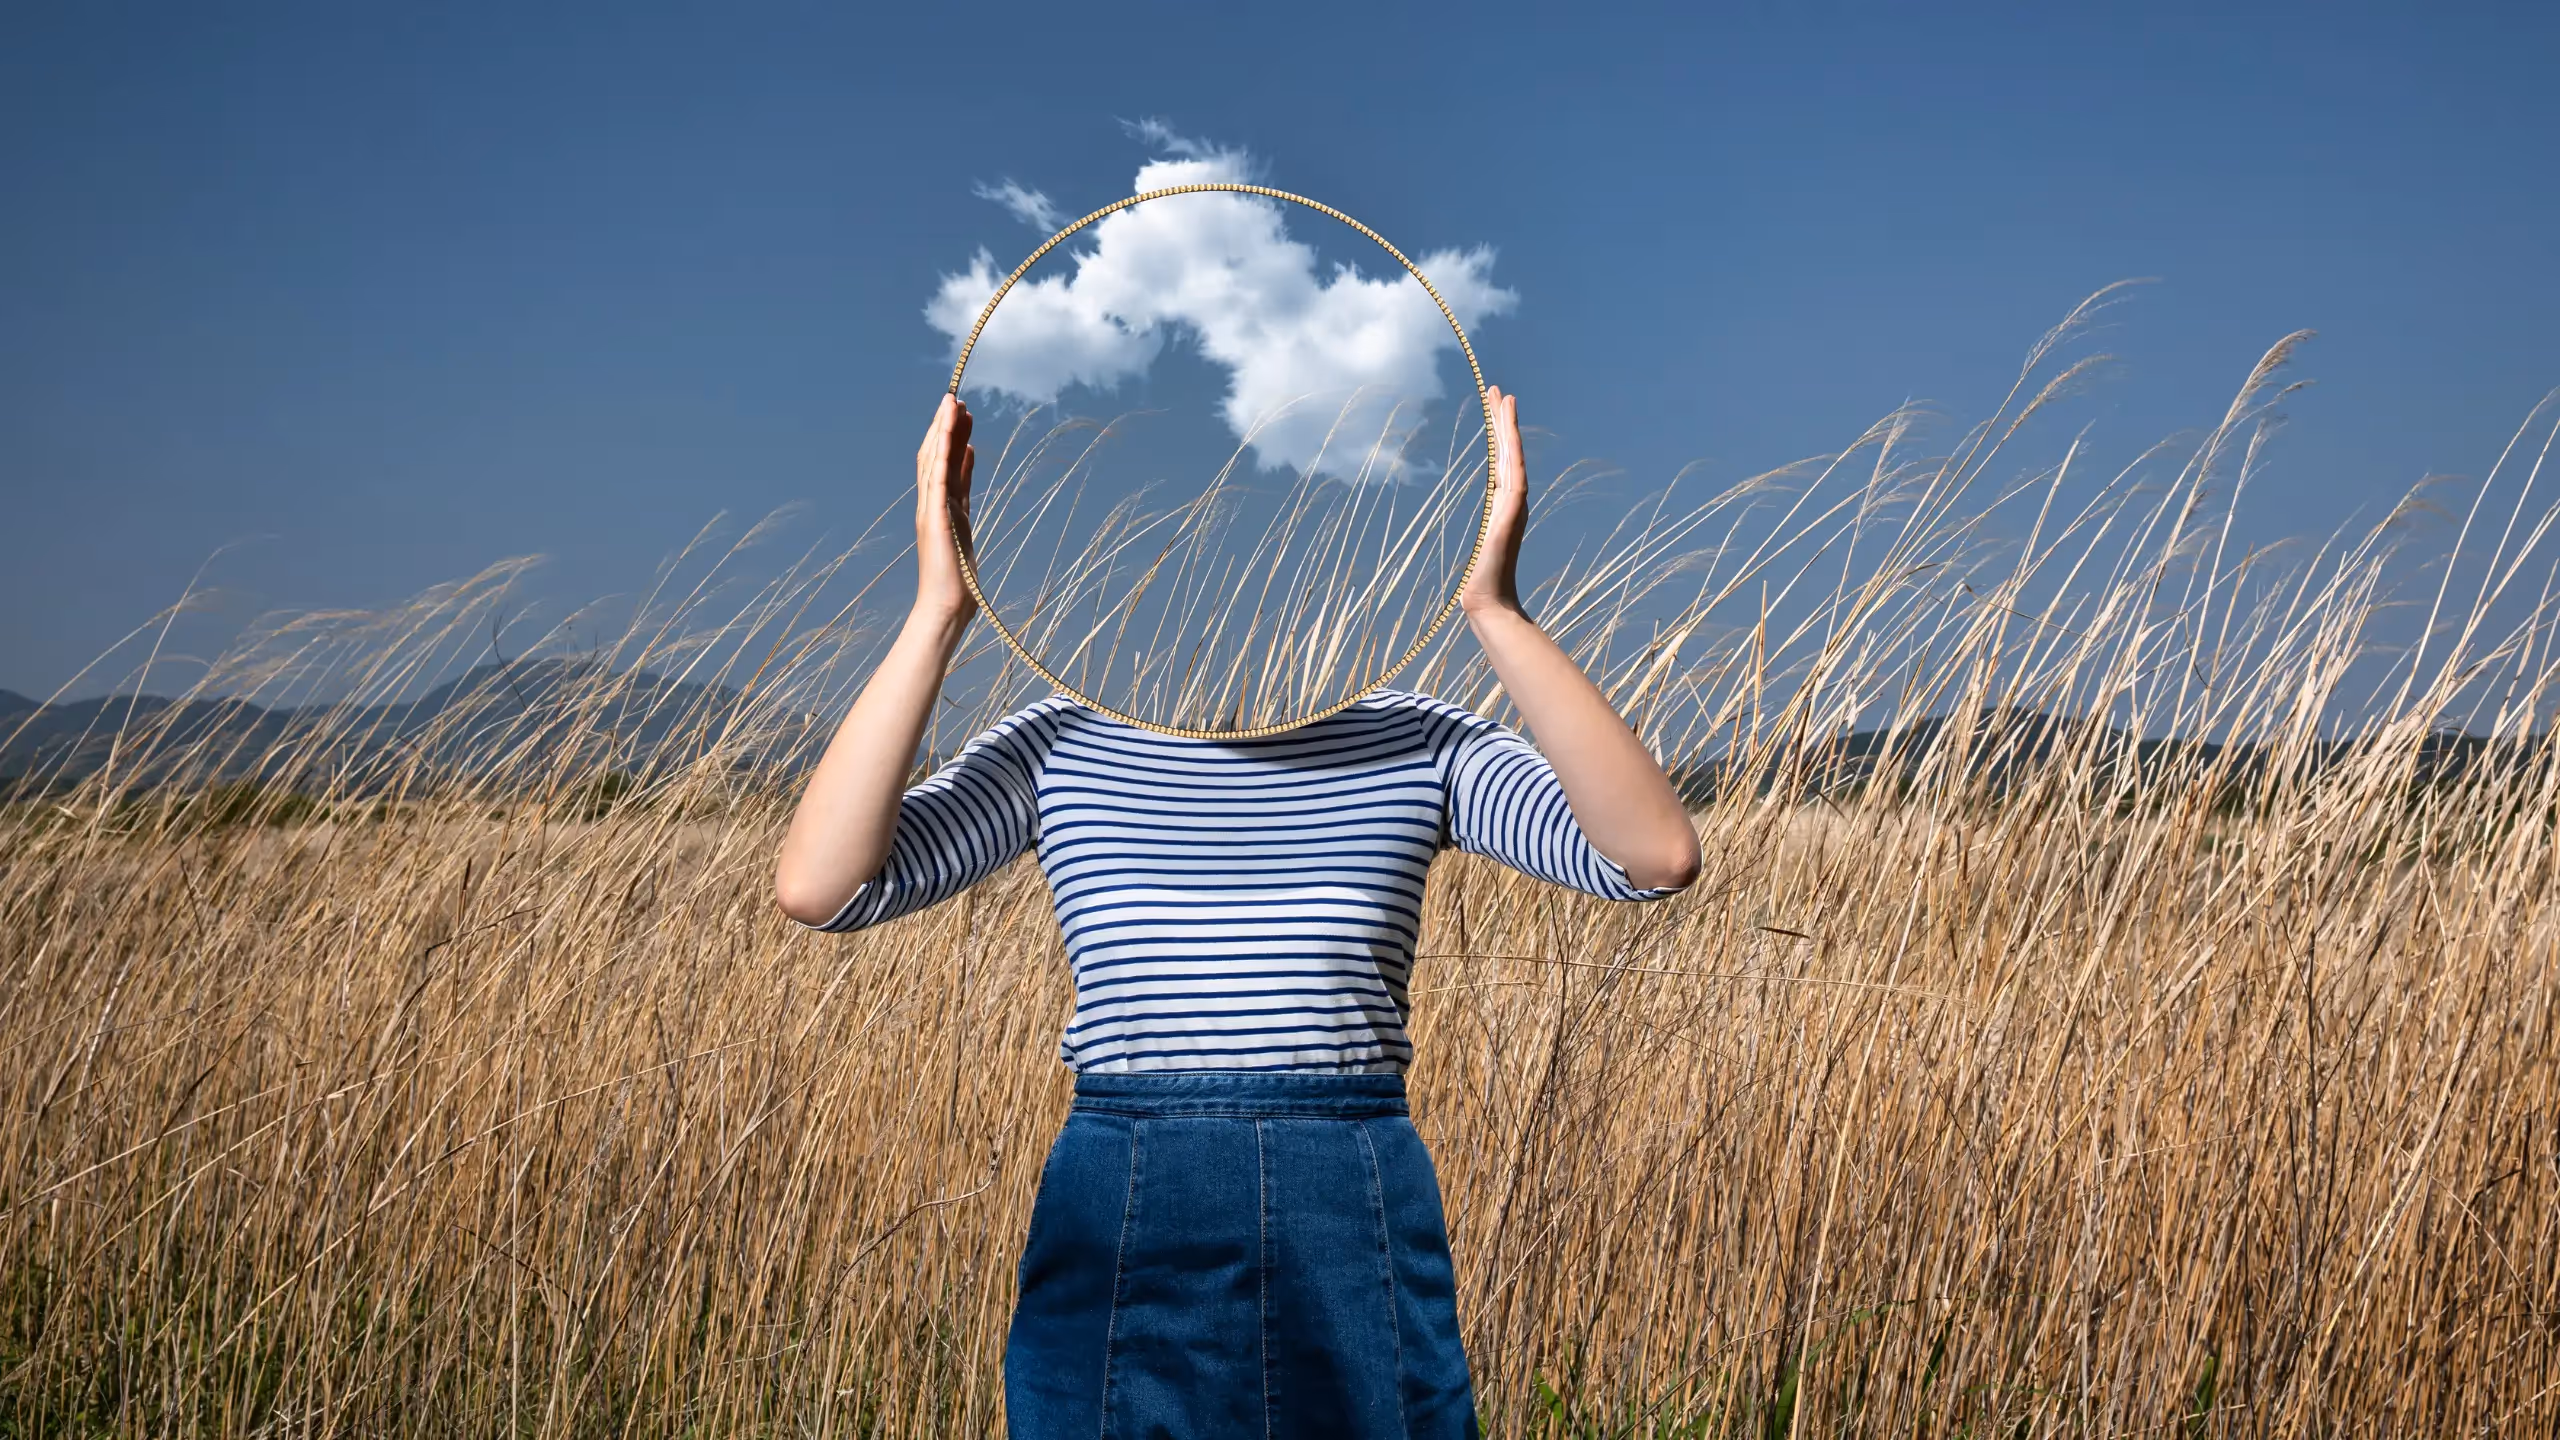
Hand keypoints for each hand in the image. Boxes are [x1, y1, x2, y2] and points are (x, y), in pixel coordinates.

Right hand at [914, 394, 977, 624]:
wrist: (948, 606)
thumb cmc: (957, 576)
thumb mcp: (965, 525)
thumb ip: (964, 495)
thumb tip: (969, 462)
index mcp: (941, 506)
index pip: (943, 462)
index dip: (951, 435)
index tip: (962, 411)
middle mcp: (931, 504)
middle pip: (934, 455)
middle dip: (945, 425)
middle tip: (957, 398)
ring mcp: (930, 510)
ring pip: (932, 461)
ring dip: (942, 431)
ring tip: (954, 404)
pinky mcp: (934, 519)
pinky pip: (937, 479)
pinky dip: (941, 454)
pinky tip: (948, 433)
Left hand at [1459, 384, 1526, 616]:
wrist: (1486, 599)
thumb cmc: (1482, 577)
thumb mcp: (1480, 545)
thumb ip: (1484, 534)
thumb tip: (1479, 534)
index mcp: (1505, 503)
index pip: (1502, 459)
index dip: (1500, 432)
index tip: (1496, 405)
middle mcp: (1514, 499)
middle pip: (1508, 450)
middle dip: (1502, 418)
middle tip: (1496, 388)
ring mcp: (1516, 505)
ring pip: (1513, 456)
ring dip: (1508, 427)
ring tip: (1503, 398)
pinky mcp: (1513, 514)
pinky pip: (1515, 476)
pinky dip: (1515, 454)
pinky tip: (1510, 435)